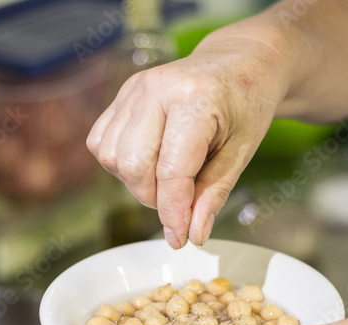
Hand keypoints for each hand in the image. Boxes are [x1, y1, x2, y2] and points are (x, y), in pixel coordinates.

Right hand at [87, 37, 286, 248]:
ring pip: (113, 158)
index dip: (173, 212)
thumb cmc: (246, 105)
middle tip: (182, 201)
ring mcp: (133, 88)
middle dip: (155, 198)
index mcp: (195, 98)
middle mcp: (156, 88)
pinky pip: (102, 143)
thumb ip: (214, 193)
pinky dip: (121, 164)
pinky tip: (150, 161)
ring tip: (169, 177)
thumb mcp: (242, 152)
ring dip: (137, 182)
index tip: (180, 238)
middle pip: (134, 166)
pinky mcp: (121, 95)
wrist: (238, 63)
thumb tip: (192, 234)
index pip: (171, 170)